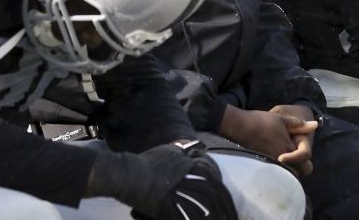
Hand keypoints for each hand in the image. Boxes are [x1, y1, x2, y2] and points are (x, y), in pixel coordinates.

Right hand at [88, 141, 236, 219]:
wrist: (128, 172)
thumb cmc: (149, 161)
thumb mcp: (170, 151)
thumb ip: (185, 150)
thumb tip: (199, 147)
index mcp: (192, 167)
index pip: (215, 184)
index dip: (226, 199)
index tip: (231, 210)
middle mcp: (187, 179)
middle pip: (211, 198)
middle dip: (223, 211)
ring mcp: (176, 192)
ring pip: (200, 209)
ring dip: (210, 217)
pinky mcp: (164, 206)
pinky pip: (181, 217)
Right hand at [219, 104, 317, 175]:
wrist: (239, 127)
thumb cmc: (261, 121)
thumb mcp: (282, 119)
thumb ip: (299, 124)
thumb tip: (315, 125)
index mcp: (287, 148)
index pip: (304, 165)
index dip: (305, 163)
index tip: (303, 158)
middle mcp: (279, 158)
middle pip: (294, 173)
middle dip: (296, 168)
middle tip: (294, 159)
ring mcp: (268, 162)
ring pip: (283, 173)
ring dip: (285, 168)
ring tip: (282, 157)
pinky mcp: (260, 163)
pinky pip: (272, 171)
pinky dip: (275, 167)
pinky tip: (272, 157)